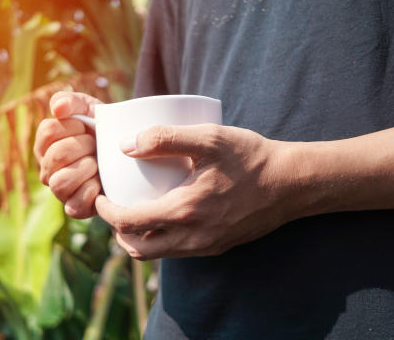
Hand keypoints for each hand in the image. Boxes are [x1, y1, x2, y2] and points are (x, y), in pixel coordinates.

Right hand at [34, 91, 103, 217]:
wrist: (127, 154)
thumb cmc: (103, 130)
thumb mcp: (89, 108)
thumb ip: (70, 101)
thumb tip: (57, 108)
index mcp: (46, 143)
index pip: (48, 131)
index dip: (73, 126)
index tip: (87, 127)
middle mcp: (47, 168)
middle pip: (56, 157)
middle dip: (84, 147)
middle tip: (96, 145)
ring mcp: (59, 190)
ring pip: (60, 183)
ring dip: (86, 169)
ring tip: (98, 164)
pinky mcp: (75, 208)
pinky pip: (73, 206)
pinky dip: (90, 193)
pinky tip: (100, 183)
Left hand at [95, 124, 298, 259]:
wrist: (292, 183)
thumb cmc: (251, 157)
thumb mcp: (209, 139)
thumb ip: (165, 138)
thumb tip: (126, 146)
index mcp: (185, 211)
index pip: (129, 223)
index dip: (106, 211)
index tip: (100, 195)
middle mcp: (192, 237)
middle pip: (137, 249)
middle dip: (117, 232)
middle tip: (113, 207)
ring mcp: (206, 246)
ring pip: (157, 254)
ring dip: (138, 239)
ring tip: (134, 212)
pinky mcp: (217, 247)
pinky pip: (178, 252)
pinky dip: (161, 239)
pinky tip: (164, 216)